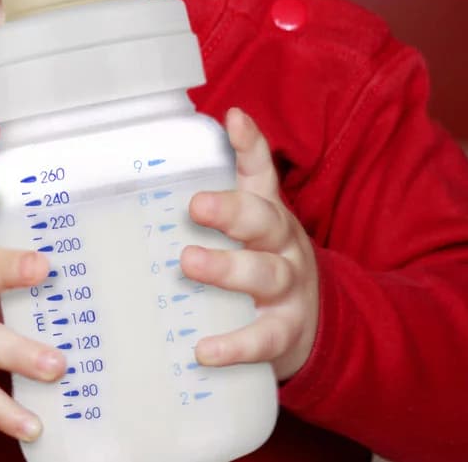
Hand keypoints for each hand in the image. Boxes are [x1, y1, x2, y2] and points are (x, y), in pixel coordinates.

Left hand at [181, 107, 319, 379]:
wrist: (311, 326)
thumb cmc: (258, 264)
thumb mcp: (245, 229)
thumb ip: (210, 199)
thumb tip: (156, 161)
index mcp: (266, 214)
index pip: (260, 172)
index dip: (249, 145)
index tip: (233, 119)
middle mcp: (282, 245)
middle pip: (264, 220)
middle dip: (231, 210)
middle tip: (196, 205)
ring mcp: (288, 289)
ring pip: (265, 273)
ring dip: (227, 269)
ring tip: (189, 262)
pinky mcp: (285, 331)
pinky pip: (264, 337)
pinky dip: (236, 345)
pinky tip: (205, 350)